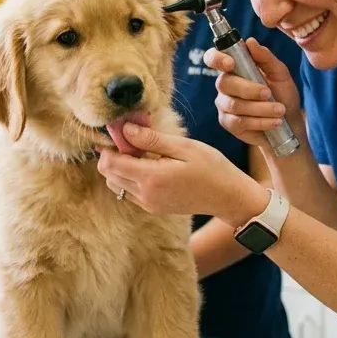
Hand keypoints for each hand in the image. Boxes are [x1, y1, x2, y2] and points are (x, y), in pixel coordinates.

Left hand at [97, 124, 268, 227]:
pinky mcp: (153, 208)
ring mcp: (148, 204)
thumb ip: (152, 139)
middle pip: (109, 174)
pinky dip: (129, 178)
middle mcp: (145, 195)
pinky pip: (128, 192)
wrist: (228, 197)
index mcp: (151, 178)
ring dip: (120, 168)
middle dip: (113, 156)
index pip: (110, 163)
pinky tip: (148, 166)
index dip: (110, 146)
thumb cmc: (211, 167)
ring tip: (141, 153)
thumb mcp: (184, 147)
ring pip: (116, 184)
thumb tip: (125, 129)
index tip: (122, 132)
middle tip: (132, 140)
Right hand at [205, 38, 304, 147]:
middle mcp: (225, 85)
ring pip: (234, 105)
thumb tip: (250, 41)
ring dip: (260, 108)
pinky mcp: (228, 123)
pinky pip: (239, 122)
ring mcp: (224, 105)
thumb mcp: (279, 73)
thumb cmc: (283, 94)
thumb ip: (265, 57)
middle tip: (268, 93)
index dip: (216, 59)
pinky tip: (275, 122)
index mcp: (234, 68)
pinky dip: (260, 121)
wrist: (289, 122)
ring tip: (280, 110)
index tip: (231, 64)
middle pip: (224, 83)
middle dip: (248, 89)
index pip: (213, 58)